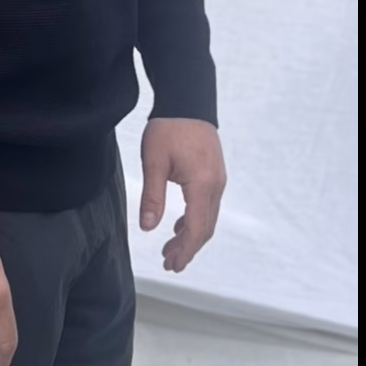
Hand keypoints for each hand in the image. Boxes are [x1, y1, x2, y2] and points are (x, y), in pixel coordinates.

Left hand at [138, 117, 225, 273]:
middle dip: (188, 248)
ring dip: (191, 236)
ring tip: (170, 250)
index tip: (172, 264)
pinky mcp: (215, 174)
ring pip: (208, 218)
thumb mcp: (153, 162)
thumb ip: (152, 197)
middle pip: (205, 227)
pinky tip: (178, 225)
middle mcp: (216, 185)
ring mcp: (218, 180)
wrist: (188, 100)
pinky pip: (208, 205)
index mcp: (202, 184)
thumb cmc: (169, 128)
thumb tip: (148, 227)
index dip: (185, 250)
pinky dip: (195, 220)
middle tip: (169, 264)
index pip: (195, 228)